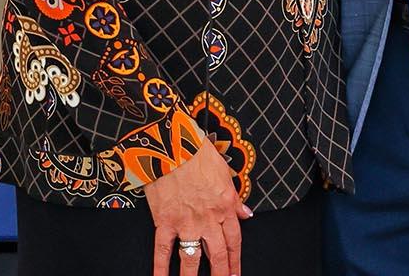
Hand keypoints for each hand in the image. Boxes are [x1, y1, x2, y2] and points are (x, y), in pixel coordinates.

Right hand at [145, 140, 252, 275]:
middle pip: (218, 255)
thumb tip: (247, 214)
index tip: (236, 274)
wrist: (171, 145)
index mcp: (225, 205)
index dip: (236, 261)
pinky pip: (163, 250)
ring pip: (192, 259)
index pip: (234, 241)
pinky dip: (161, 269)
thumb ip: (235, 198)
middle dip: (221, 274)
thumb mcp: (224, 172)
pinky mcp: (165, 221)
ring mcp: (186, 222)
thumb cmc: (197, 153)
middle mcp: (208, 218)